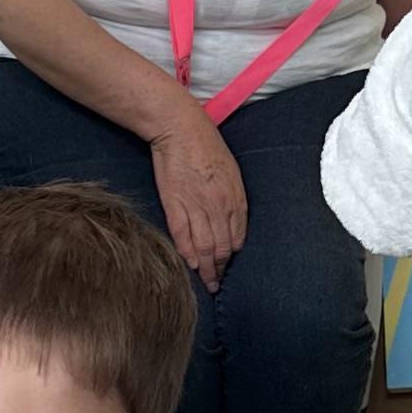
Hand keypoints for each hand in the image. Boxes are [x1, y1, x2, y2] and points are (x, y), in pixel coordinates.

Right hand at [150, 105, 246, 290]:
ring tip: (205, 283)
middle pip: (221, 247)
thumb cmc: (206, 145)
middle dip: (220, 269)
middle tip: (216, 284)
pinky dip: (187, 254)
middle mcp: (219, 206)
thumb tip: (232, 224)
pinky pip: (182, 236)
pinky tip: (189, 266)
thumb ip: (233, 198)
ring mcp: (197, 206)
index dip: (232, 256)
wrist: (180, 128)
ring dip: (205, 269)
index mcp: (235, 198)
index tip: (227, 265)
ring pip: (203, 247)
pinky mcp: (175, 203)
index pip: (237, 237)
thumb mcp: (231, 172)